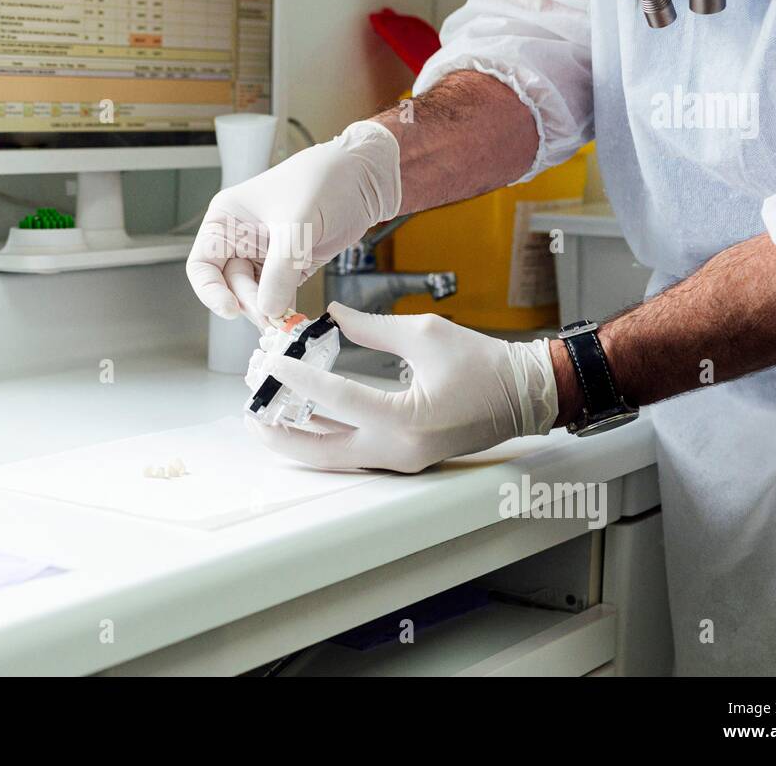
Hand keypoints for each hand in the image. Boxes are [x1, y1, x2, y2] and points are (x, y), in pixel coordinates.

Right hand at [186, 121, 400, 320]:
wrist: (362, 179)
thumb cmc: (323, 180)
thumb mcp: (296, 223)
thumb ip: (280, 268)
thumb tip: (268, 308)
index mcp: (227, 219)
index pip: (202, 264)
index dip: (211, 291)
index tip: (230, 309)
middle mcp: (240, 239)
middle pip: (230, 285)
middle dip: (249, 303)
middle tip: (271, 317)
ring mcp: (265, 255)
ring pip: (254, 295)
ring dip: (267, 310)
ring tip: (285, 322)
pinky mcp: (290, 267)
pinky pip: (278, 295)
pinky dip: (284, 308)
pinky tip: (293, 319)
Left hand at [244, 302, 558, 472]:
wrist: (524, 396)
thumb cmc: (483, 363)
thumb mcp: (426, 334)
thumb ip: (372, 327)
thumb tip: (331, 315)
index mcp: (407, 420)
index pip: (338, 400)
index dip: (300, 378)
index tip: (272, 361)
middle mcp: (400, 451)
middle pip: (324, 451)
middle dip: (282, 433)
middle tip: (251, 412)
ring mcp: (401, 461)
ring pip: (335, 457)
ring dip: (299, 439)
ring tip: (264, 420)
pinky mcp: (403, 458)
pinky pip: (354, 452)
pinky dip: (326, 437)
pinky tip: (302, 420)